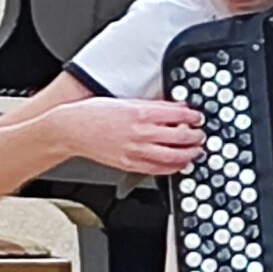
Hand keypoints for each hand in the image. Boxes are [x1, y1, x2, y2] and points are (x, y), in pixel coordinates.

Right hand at [51, 99, 204, 176]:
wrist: (71, 129)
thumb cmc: (93, 113)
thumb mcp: (125, 101)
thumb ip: (151, 106)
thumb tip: (173, 108)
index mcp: (141, 112)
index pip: (178, 115)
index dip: (193, 117)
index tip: (197, 118)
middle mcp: (141, 132)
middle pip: (180, 136)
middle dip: (196, 136)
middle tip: (201, 135)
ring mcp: (136, 150)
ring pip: (173, 156)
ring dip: (189, 154)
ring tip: (196, 150)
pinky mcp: (130, 164)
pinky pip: (158, 170)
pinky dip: (173, 167)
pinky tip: (179, 164)